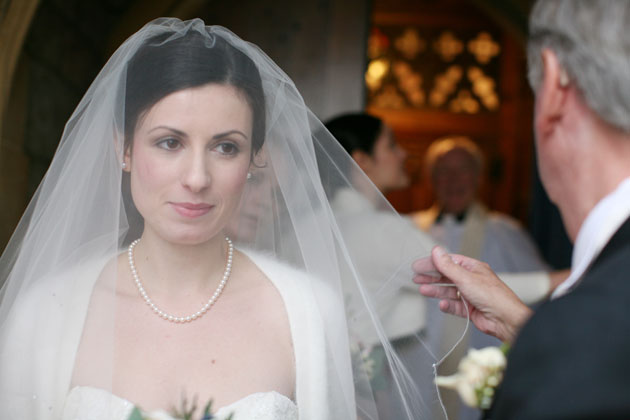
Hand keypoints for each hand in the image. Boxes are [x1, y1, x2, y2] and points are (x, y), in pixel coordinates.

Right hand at [413, 246, 532, 343]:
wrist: (506, 319)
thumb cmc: (492, 296)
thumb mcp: (465, 278)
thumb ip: (448, 266)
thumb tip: (436, 250)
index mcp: (473, 268)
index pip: (449, 262)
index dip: (433, 263)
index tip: (418, 265)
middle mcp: (472, 280)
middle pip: (447, 276)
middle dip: (431, 276)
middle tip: (416, 277)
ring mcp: (471, 295)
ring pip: (449, 291)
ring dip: (436, 290)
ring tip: (422, 289)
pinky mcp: (470, 309)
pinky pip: (454, 306)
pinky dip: (447, 305)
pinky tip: (441, 304)